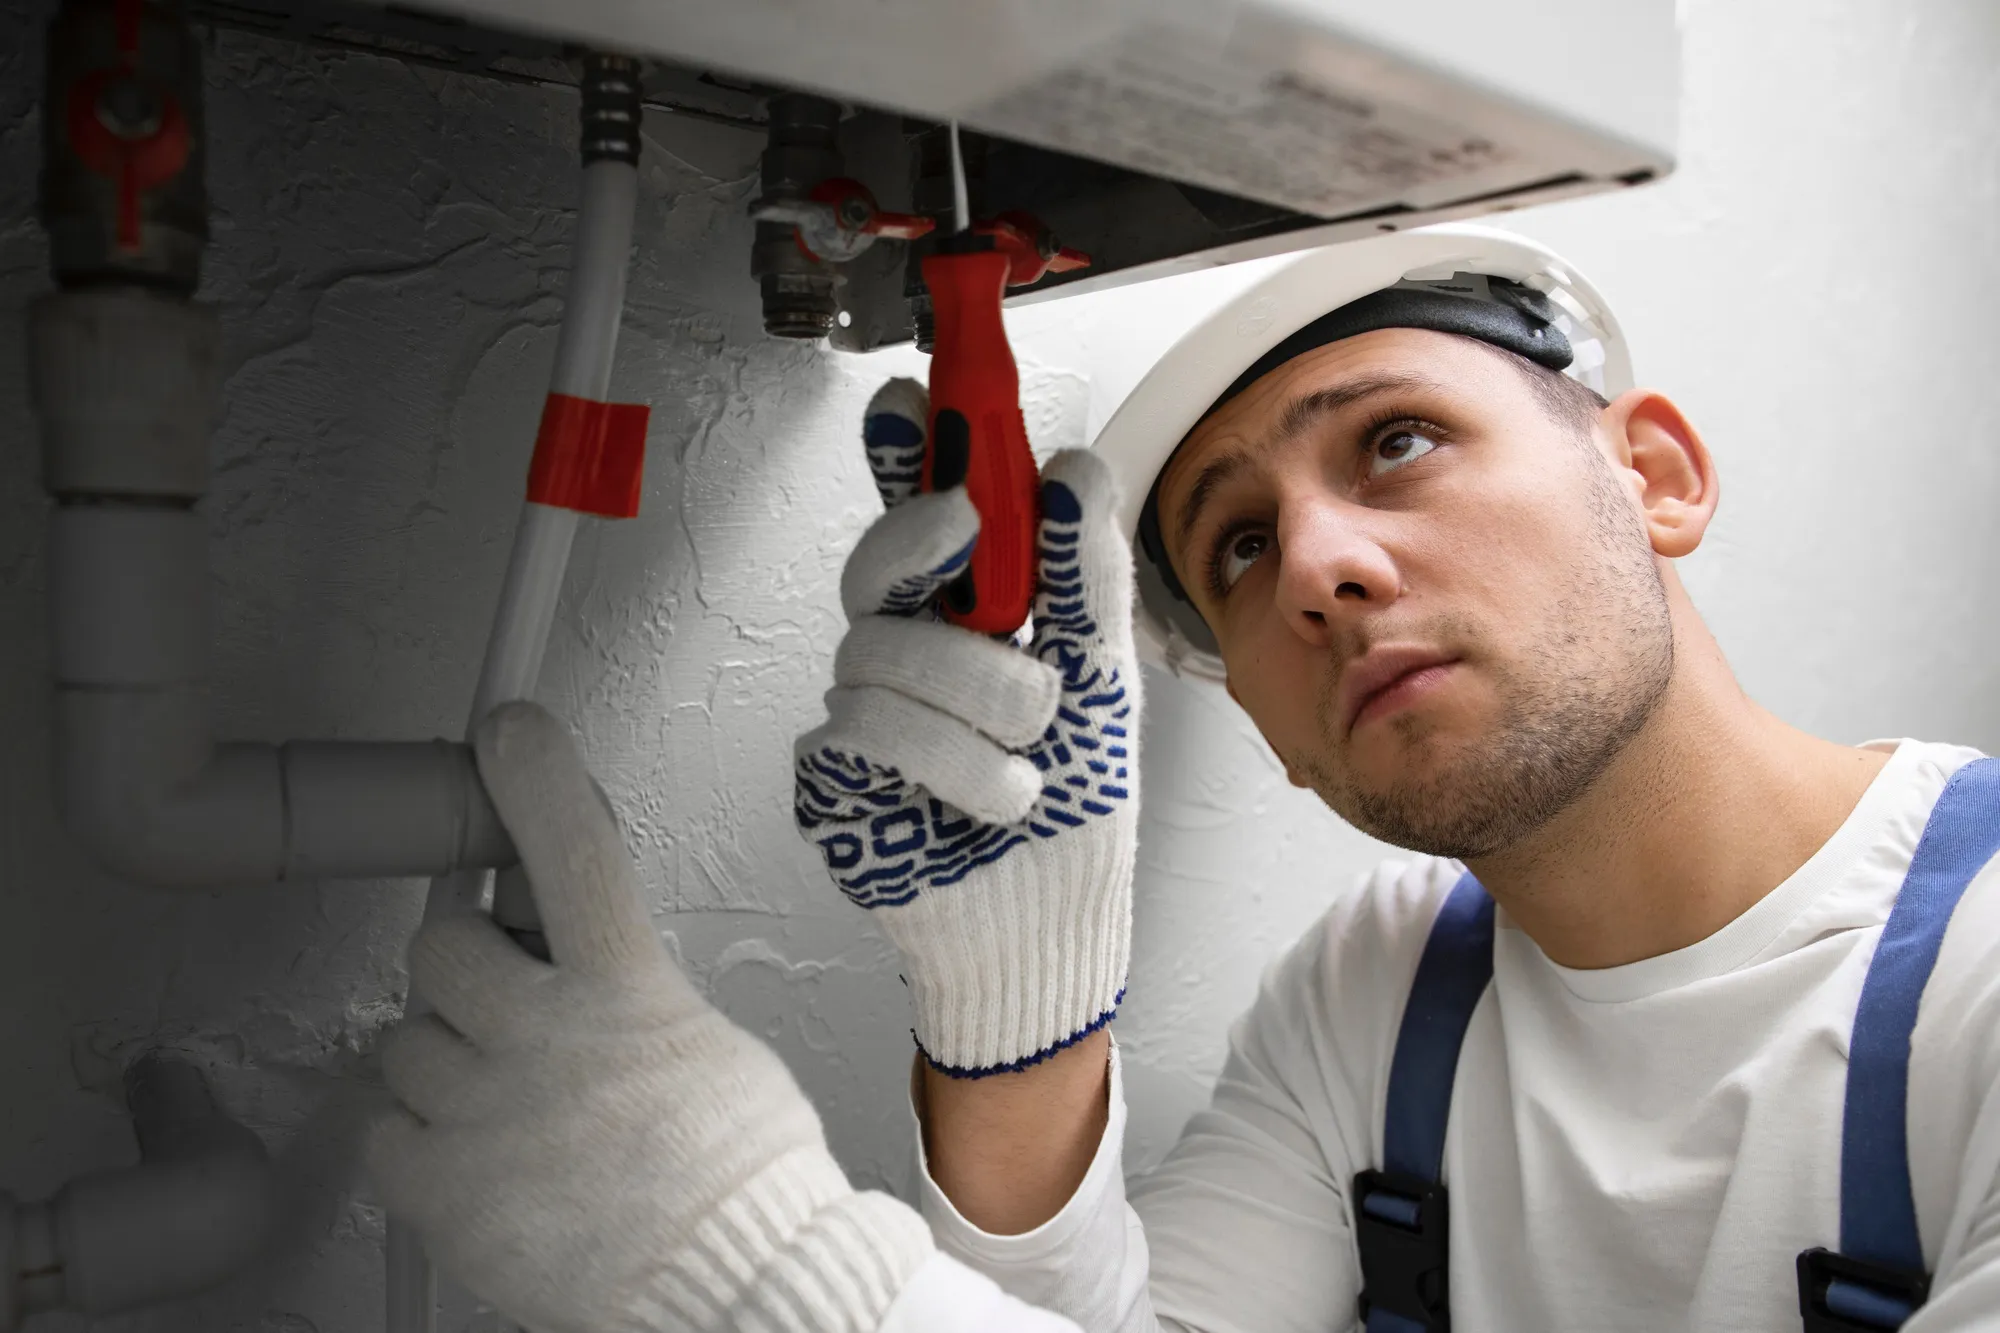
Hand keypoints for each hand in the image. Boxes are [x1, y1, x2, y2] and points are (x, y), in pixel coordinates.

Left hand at [369, 702, 932, 1332]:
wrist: (733, 1289)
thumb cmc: (739, 1181)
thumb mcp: (707, 1047)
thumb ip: (634, 996)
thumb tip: (590, 976)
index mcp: (629, 994)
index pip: (576, 853)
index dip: (537, 779)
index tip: (509, 731)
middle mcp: (548, 1039)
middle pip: (442, 946)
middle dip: (464, 967)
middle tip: (501, 1005)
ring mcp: (485, 1111)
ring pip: (404, 1040)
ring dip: (443, 1061)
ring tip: (504, 1106)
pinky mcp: (441, 1188)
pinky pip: (383, 1129)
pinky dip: (417, 1140)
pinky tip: (477, 1157)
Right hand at [794, 379, 1140, 1076]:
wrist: (1053, 924)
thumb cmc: (1074, 803)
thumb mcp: (1103, 677)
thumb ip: (1082, 577)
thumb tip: (1073, 473)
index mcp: (966, 614)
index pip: (919, 514)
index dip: (903, 455)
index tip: (911, 403)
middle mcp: (905, 652)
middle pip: (876, 563)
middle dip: (925, 544)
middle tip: (965, 527)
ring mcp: (861, 711)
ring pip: (880, 651)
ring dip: (979, 701)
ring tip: (1028, 754)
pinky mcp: (832, 777)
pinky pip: (866, 730)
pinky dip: (952, 764)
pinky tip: (991, 798)